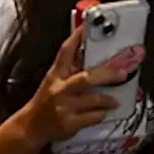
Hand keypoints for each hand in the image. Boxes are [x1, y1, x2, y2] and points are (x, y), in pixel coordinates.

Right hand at [22, 25, 126, 144]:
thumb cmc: (46, 102)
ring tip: (115, 100)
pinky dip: (101, 114)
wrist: (31, 127)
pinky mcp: (70, 123)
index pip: (66, 52)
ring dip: (108, 99)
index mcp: (55, 75)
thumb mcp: (53, 81)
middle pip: (87, 78)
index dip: (77, 38)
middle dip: (107, 74)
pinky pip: (94, 117)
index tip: (88, 26)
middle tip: (122, 73)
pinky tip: (102, 112)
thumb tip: (93, 56)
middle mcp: (59, 89)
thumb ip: (70, 70)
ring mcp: (64, 107)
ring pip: (94, 99)